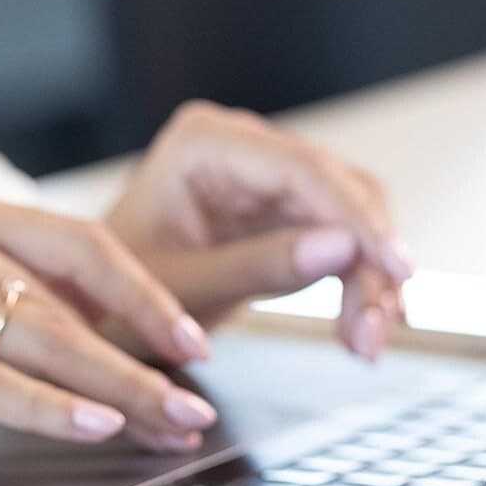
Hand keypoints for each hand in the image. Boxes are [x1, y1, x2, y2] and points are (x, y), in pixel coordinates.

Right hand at [0, 188, 218, 483]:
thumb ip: (22, 310)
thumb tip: (135, 349)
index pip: (76, 244)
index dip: (146, 294)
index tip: (196, 345)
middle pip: (66, 296)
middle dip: (142, 356)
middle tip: (194, 405)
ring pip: (34, 334)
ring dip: (114, 384)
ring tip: (166, 422)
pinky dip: (49, 406)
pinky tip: (96, 424)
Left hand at [105, 101, 411, 358]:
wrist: (90, 304)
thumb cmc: (110, 292)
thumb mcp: (181, 289)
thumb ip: (259, 268)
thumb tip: (345, 250)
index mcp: (205, 144)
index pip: (303, 170)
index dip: (359, 219)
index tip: (396, 268)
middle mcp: (242, 147)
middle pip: (338, 190)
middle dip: (367, 264)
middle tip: (373, 333)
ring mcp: (263, 178)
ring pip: (350, 216)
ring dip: (369, 280)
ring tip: (368, 342)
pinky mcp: (278, 212)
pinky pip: (337, 240)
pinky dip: (354, 284)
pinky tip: (362, 327)